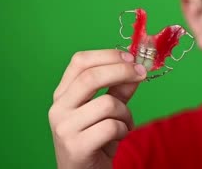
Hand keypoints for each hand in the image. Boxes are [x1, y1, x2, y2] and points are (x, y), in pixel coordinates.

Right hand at [48, 49, 146, 168]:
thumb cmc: (97, 139)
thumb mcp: (109, 110)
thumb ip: (120, 88)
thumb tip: (137, 66)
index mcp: (63, 94)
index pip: (79, 61)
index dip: (107, 55)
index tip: (131, 56)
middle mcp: (59, 108)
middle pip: (91, 77)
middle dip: (122, 71)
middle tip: (142, 73)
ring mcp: (64, 128)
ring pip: (107, 104)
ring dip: (126, 113)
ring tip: (124, 124)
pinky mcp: (76, 147)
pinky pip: (111, 127)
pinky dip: (123, 130)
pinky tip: (118, 137)